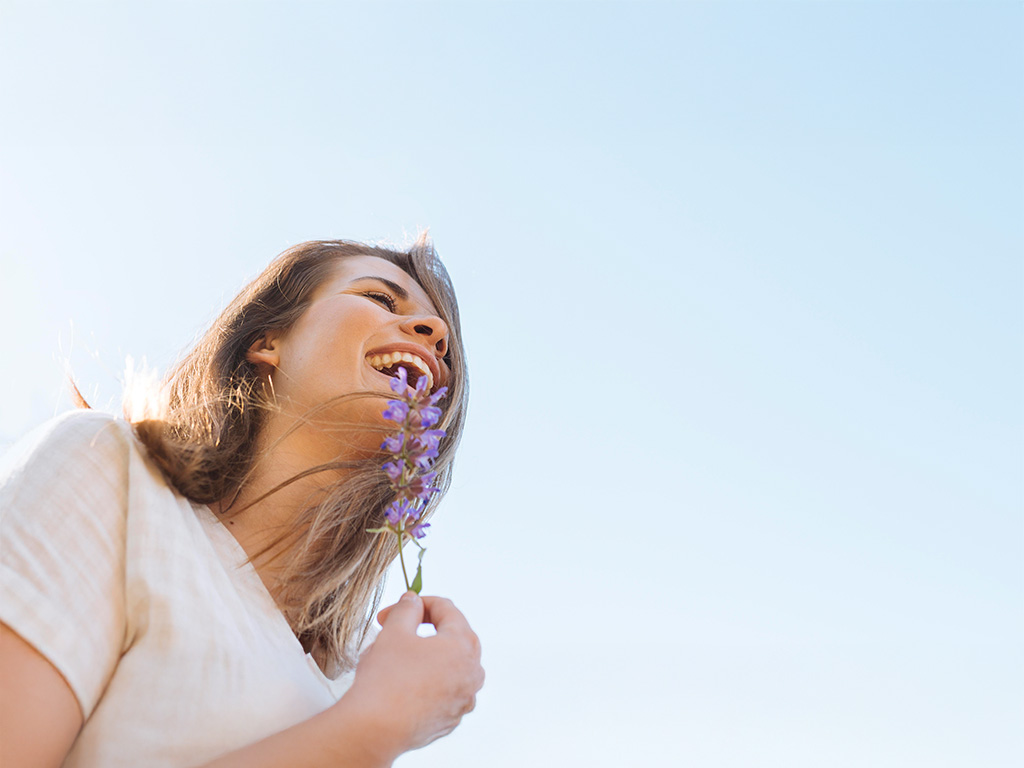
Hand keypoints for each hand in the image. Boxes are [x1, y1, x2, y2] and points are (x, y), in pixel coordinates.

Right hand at [341, 593, 483, 761]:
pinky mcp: (450, 719)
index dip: (418, 603)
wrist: (375, 729)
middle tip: (398, 627)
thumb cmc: (386, 680)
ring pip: (449, 665)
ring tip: (397, 655)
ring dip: (427, 654)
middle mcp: (471, 673)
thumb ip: (407, 609)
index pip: (447, 609)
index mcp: (462, 646)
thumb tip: (413, 601)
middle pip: (454, 636)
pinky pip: (443, 690)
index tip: (396, 608)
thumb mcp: (394, 631)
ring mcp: (463, 699)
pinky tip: (403, 682)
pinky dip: (428, 680)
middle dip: (425, 627)